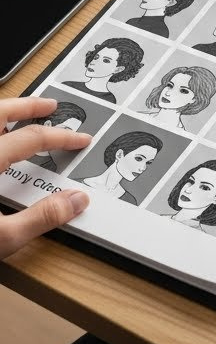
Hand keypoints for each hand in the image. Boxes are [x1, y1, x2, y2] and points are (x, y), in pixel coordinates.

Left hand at [0, 96, 89, 259]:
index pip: (31, 139)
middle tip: (50, 105)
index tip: (80, 140)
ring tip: (20, 114)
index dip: (60, 138)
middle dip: (27, 106)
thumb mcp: (2, 238)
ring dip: (5, 113)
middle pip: (0, 113)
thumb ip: (41, 218)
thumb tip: (76, 201)